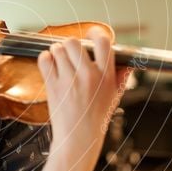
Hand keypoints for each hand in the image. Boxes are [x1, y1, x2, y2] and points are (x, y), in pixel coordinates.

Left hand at [37, 27, 129, 153]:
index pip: (103, 42)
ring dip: (57, 52)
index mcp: (106, 76)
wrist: (78, 137)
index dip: (95, 33)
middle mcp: (88, 76)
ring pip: (57, 49)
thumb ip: (121, 76)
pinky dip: (45, 59)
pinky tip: (51, 65)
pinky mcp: (53, 86)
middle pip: (74, 42)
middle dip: (70, 45)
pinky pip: (44, 60)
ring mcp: (69, 81)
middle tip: (71, 54)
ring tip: (61, 62)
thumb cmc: (96, 117)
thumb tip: (127, 61)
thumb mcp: (114, 96)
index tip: (91, 35)